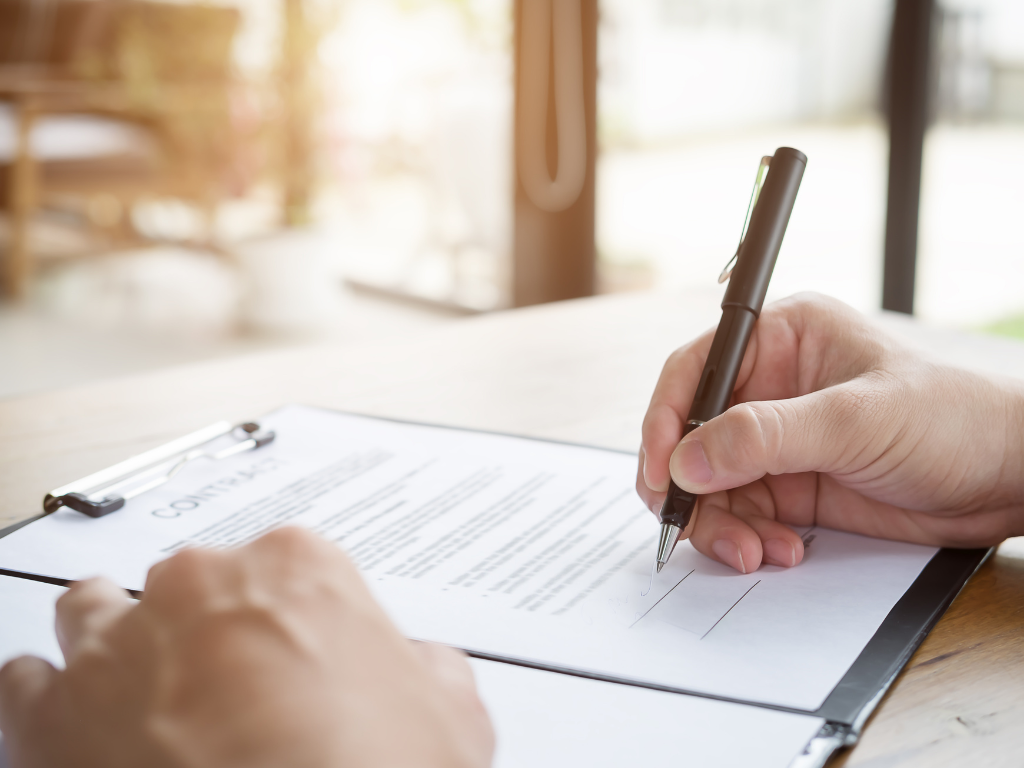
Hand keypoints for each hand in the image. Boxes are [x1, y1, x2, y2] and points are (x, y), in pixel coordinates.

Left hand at [0, 528, 493, 767]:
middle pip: (184, 582)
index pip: (283, 565)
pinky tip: (77, 725)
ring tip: (136, 689)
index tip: (289, 649)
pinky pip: (23, 681)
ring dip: (110, 644)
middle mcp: (200, 587)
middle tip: (224, 684)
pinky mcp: (49, 716)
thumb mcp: (448, 712)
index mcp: (296, 568)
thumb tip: (426, 670)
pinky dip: (44, 700)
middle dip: (198, 624)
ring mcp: (118, 645)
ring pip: (93, 611)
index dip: (286, 614)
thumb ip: (427, 667)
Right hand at [637, 293, 1023, 572]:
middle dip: (687, 486)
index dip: (664, 419)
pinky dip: (745, 538)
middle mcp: (767, 387)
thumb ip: (766, 437)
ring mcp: (776, 441)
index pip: (693, 371)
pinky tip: (780, 550)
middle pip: (688, 435)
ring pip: (707, 484)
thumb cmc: (952, 418)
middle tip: (687, 524)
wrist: (1009, 478)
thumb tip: (687, 460)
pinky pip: (738, 514)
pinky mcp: (790, 486)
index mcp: (779, 339)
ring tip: (753, 550)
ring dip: (718, 523)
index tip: (659, 470)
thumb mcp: (855, 420)